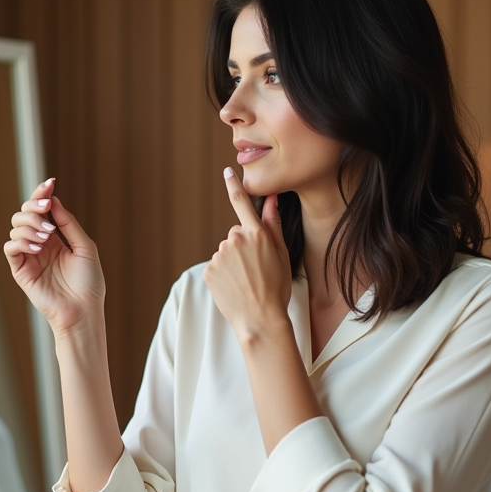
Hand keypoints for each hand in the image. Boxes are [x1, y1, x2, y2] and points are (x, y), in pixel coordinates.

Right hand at [5, 179, 105, 335]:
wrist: (83, 311)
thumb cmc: (89, 284)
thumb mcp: (85, 247)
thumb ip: (69, 224)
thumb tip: (54, 201)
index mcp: (56, 238)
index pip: (42, 211)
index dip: (42, 195)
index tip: (50, 184)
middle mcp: (40, 245)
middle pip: (24, 214)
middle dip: (34, 207)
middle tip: (47, 211)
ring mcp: (29, 257)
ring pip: (15, 227)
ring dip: (30, 225)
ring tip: (47, 236)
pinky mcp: (20, 270)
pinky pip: (10, 247)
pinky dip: (21, 241)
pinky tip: (37, 247)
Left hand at [203, 167, 291, 343]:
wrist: (260, 319)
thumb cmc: (276, 288)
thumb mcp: (281, 254)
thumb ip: (273, 224)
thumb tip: (272, 198)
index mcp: (256, 234)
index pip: (242, 203)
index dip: (233, 185)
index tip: (227, 172)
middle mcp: (236, 240)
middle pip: (236, 235)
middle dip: (243, 247)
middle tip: (255, 269)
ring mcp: (220, 255)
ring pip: (226, 252)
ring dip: (233, 263)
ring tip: (245, 281)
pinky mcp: (209, 270)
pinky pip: (216, 267)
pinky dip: (223, 275)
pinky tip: (234, 287)